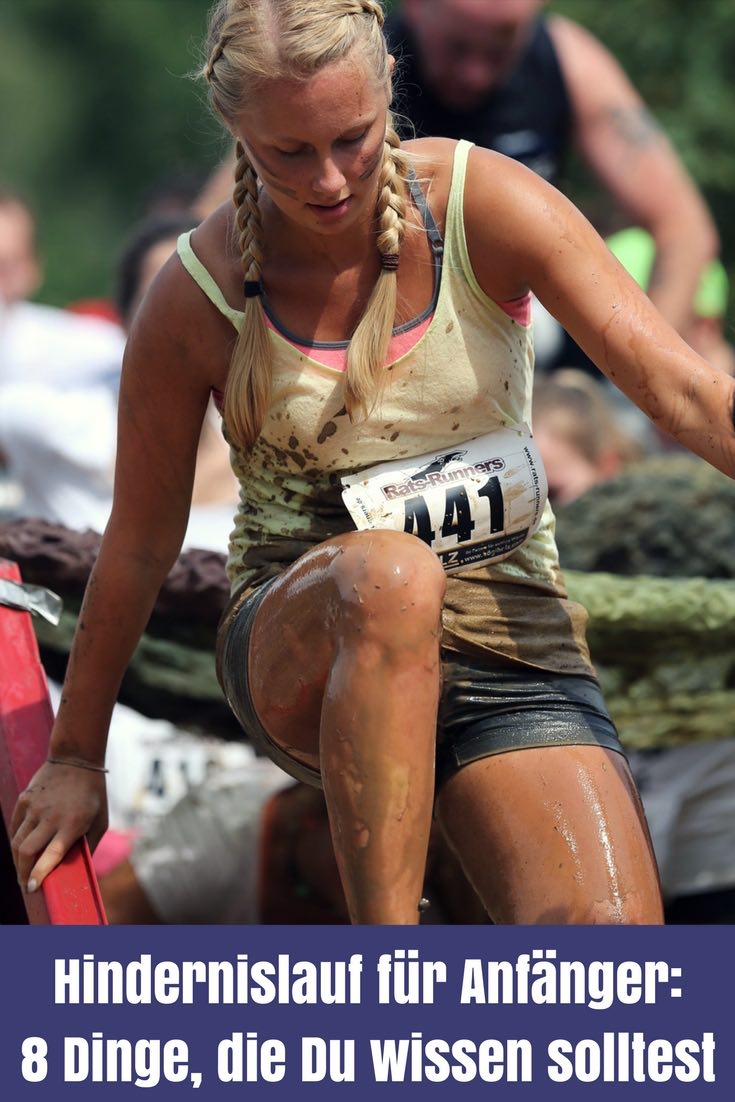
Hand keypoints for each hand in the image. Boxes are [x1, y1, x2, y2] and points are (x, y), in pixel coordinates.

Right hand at [10, 760, 107, 892]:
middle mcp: (51, 816)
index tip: (33, 887)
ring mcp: (35, 807)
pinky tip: (22, 849)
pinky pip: (16, 826)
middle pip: (26, 851)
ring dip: (17, 860)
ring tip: (23, 870)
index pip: (50, 855)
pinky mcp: (25, 799)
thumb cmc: (93, 794)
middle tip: (26, 884)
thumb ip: (89, 846)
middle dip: (23, 873)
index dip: (38, 874)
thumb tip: (81, 871)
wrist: (77, 758)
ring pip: (17, 841)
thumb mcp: (101, 821)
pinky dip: (17, 840)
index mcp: (72, 823)